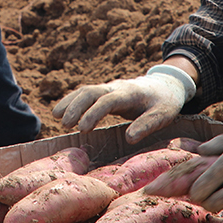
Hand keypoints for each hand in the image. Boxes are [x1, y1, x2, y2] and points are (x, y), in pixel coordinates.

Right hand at [51, 67, 191, 140]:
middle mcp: (116, 87)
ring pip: (85, 90)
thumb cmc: (165, 102)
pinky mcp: (105, 92)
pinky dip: (72, 101)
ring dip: (70, 102)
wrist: (166, 84)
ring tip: (56, 117)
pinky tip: (61, 112)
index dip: (93, 113)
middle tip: (65, 124)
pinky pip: (86, 93)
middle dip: (76, 106)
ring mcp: (109, 87)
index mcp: (130, 93)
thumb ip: (147, 125)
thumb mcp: (163, 114)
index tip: (82, 129)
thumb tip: (129, 138)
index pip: (107, 100)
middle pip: (91, 91)